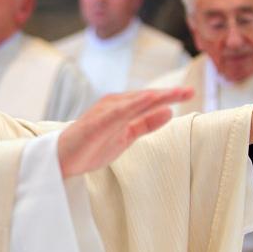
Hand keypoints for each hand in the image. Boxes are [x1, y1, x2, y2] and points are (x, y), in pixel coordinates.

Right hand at [58, 88, 193, 177]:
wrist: (62, 160)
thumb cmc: (92, 146)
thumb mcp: (126, 136)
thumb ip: (146, 123)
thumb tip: (169, 112)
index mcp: (121, 108)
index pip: (149, 101)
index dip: (169, 96)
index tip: (190, 92)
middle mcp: (114, 105)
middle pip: (145, 98)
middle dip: (167, 94)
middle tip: (189, 90)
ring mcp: (104, 113)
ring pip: (134, 101)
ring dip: (154, 96)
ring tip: (174, 94)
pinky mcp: (95, 123)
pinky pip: (117, 112)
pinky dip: (133, 104)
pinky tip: (148, 100)